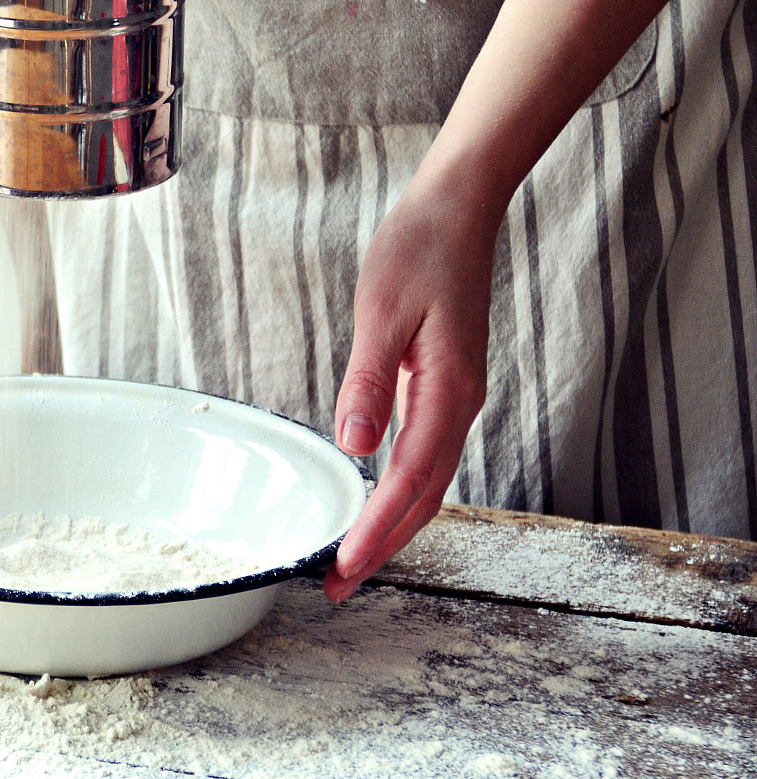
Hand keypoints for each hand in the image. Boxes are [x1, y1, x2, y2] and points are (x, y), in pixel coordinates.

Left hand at [323, 169, 499, 602]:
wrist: (457, 211)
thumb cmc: (418, 252)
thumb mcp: (383, 314)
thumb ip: (369, 382)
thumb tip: (356, 445)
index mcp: (448, 392)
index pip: (409, 481)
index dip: (376, 530)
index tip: (343, 567)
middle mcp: (459, 404)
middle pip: (425, 496)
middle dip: (383, 545)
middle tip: (338, 586)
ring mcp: (455, 397)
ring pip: (428, 480)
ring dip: (392, 523)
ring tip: (352, 557)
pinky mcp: (444, 386)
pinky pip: (426, 454)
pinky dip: (401, 489)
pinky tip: (375, 499)